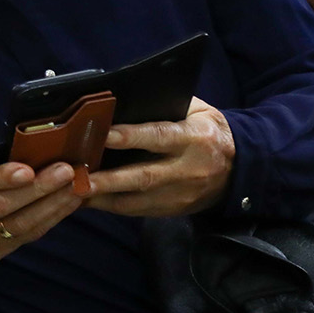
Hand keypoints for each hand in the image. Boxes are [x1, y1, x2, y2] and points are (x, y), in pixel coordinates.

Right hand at [0, 161, 85, 308]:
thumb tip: (13, 145)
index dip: (3, 176)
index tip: (27, 168)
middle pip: (5, 203)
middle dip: (39, 187)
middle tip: (66, 169)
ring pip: (22, 221)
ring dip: (53, 203)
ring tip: (77, 184)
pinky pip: (29, 232)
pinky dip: (52, 217)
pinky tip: (70, 201)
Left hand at [87, 97, 235, 216]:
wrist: (241, 168)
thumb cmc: (207, 131)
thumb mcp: (195, 110)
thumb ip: (163, 106)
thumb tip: (122, 101)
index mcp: (194, 138)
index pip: (158, 136)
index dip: (130, 137)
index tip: (102, 135)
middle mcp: (188, 169)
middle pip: (144, 176)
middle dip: (109, 179)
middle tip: (79, 178)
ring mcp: (181, 194)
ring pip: (137, 200)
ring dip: (103, 198)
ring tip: (72, 192)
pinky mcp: (174, 210)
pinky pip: (137, 210)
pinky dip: (110, 206)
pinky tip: (87, 200)